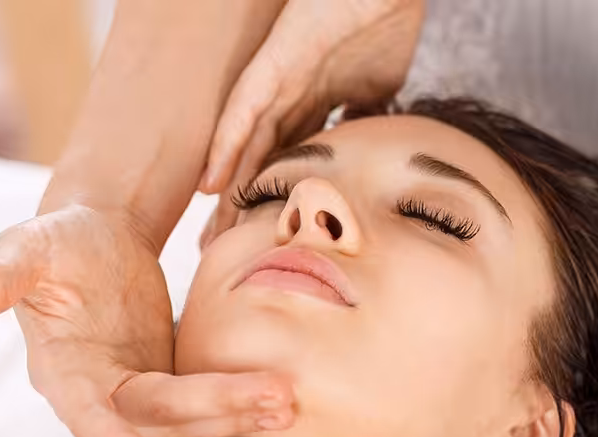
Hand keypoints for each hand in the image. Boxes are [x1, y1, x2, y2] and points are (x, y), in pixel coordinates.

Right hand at [0, 205, 293, 436]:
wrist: (101, 241)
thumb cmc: (61, 242)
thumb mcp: (29, 249)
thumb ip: (0, 278)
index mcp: (63, 373)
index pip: (92, 420)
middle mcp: (102, 397)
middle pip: (163, 421)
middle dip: (218, 416)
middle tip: (278, 404)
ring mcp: (138, 397)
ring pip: (189, 426)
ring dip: (236, 425)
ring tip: (286, 416)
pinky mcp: (169, 387)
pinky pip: (201, 419)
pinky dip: (231, 430)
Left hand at [198, 0, 424, 248]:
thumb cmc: (388, 22)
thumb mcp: (379, 90)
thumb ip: (364, 120)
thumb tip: (365, 150)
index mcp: (314, 104)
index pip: (286, 163)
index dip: (274, 201)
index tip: (265, 240)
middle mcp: (290, 98)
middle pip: (259, 163)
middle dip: (242, 209)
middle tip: (224, 252)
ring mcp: (280, 82)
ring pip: (245, 147)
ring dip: (227, 194)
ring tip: (209, 237)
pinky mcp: (277, 64)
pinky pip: (245, 111)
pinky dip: (227, 148)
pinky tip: (211, 184)